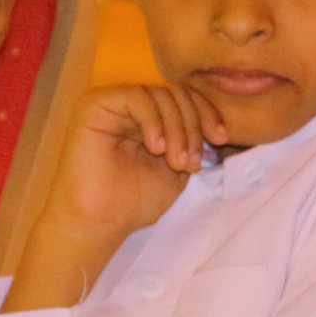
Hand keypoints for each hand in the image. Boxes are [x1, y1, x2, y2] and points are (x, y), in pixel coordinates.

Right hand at [5, 86, 227, 312]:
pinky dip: (155, 121)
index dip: (207, 114)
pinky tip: (156, 148)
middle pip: (176, 94)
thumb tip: (217, 123)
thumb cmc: (135, 200)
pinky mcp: (95, 106)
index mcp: (150, 119)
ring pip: (160, 95)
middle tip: (192, 162)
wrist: (99, 222)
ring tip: (176, 161)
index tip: (220, 139)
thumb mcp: (178, 167)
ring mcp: (112, 104)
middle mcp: (130, 107)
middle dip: (194, 125)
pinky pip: (137, 97)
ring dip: (177, 128)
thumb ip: (194, 140)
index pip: (186, 99)